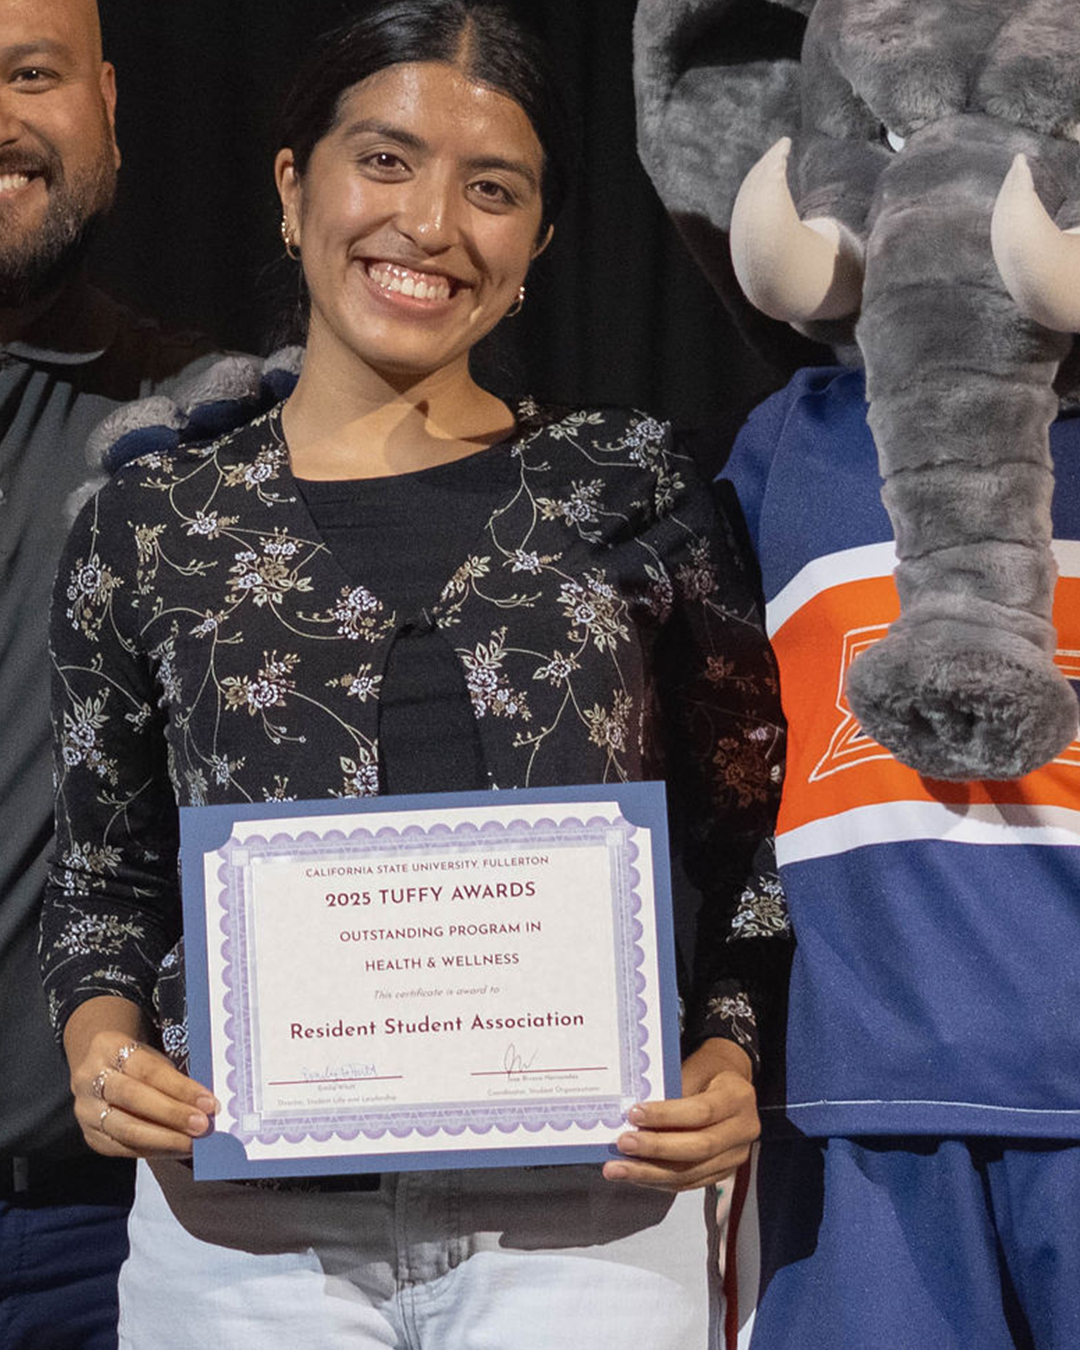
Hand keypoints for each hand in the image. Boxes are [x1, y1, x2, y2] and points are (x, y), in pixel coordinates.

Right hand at [65, 998, 217, 1158]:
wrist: (98, 1069)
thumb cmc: (136, 1063)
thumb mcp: (150, 1057)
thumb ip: (172, 1078)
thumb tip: (206, 1106)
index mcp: (108, 1047)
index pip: (149, 1070)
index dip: (180, 1088)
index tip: (209, 1102)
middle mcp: (90, 1079)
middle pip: (134, 1098)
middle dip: (172, 1114)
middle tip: (203, 1126)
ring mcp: (86, 1111)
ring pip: (126, 1129)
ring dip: (165, 1138)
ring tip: (193, 1143)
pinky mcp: (90, 1137)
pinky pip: (123, 1148)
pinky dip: (154, 1150)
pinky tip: (177, 1150)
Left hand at [602, 1037, 757, 1190]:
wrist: (730, 1084)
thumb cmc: (708, 1071)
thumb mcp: (695, 1067)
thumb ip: (672, 1089)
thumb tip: (636, 1115)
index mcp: (738, 1097)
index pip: (701, 1111)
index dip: (666, 1116)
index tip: (635, 1114)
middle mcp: (743, 1129)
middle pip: (699, 1146)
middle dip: (656, 1149)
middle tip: (623, 1144)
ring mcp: (736, 1155)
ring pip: (692, 1171)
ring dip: (650, 1173)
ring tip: (619, 1168)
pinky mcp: (724, 1172)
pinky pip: (690, 1182)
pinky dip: (659, 1180)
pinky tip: (636, 1175)